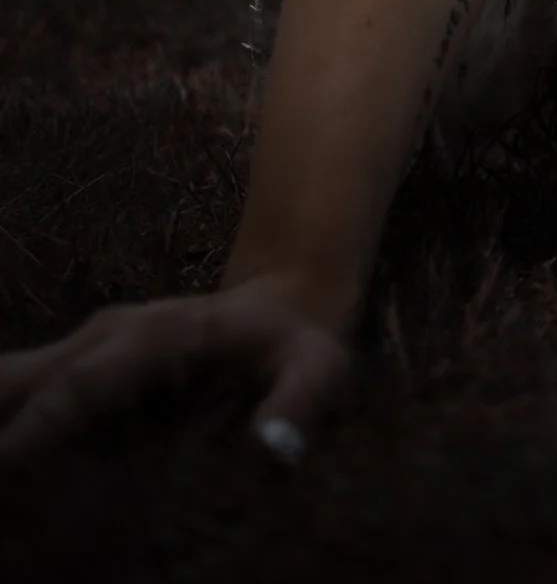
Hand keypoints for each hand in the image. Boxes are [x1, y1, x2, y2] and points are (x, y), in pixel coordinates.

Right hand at [0, 273, 350, 466]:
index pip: (86, 382)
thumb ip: (299, 402)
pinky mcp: (88, 366)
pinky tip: (6, 464)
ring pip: (21, 378)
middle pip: (31, 375)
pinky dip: (9, 420)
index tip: (4, 461)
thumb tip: (270, 449)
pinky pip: (33, 393)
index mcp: (160, 335)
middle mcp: (114, 335)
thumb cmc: (296, 343)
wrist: (285, 301)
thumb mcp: (317, 367)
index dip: (41, 424)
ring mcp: (95, 347)